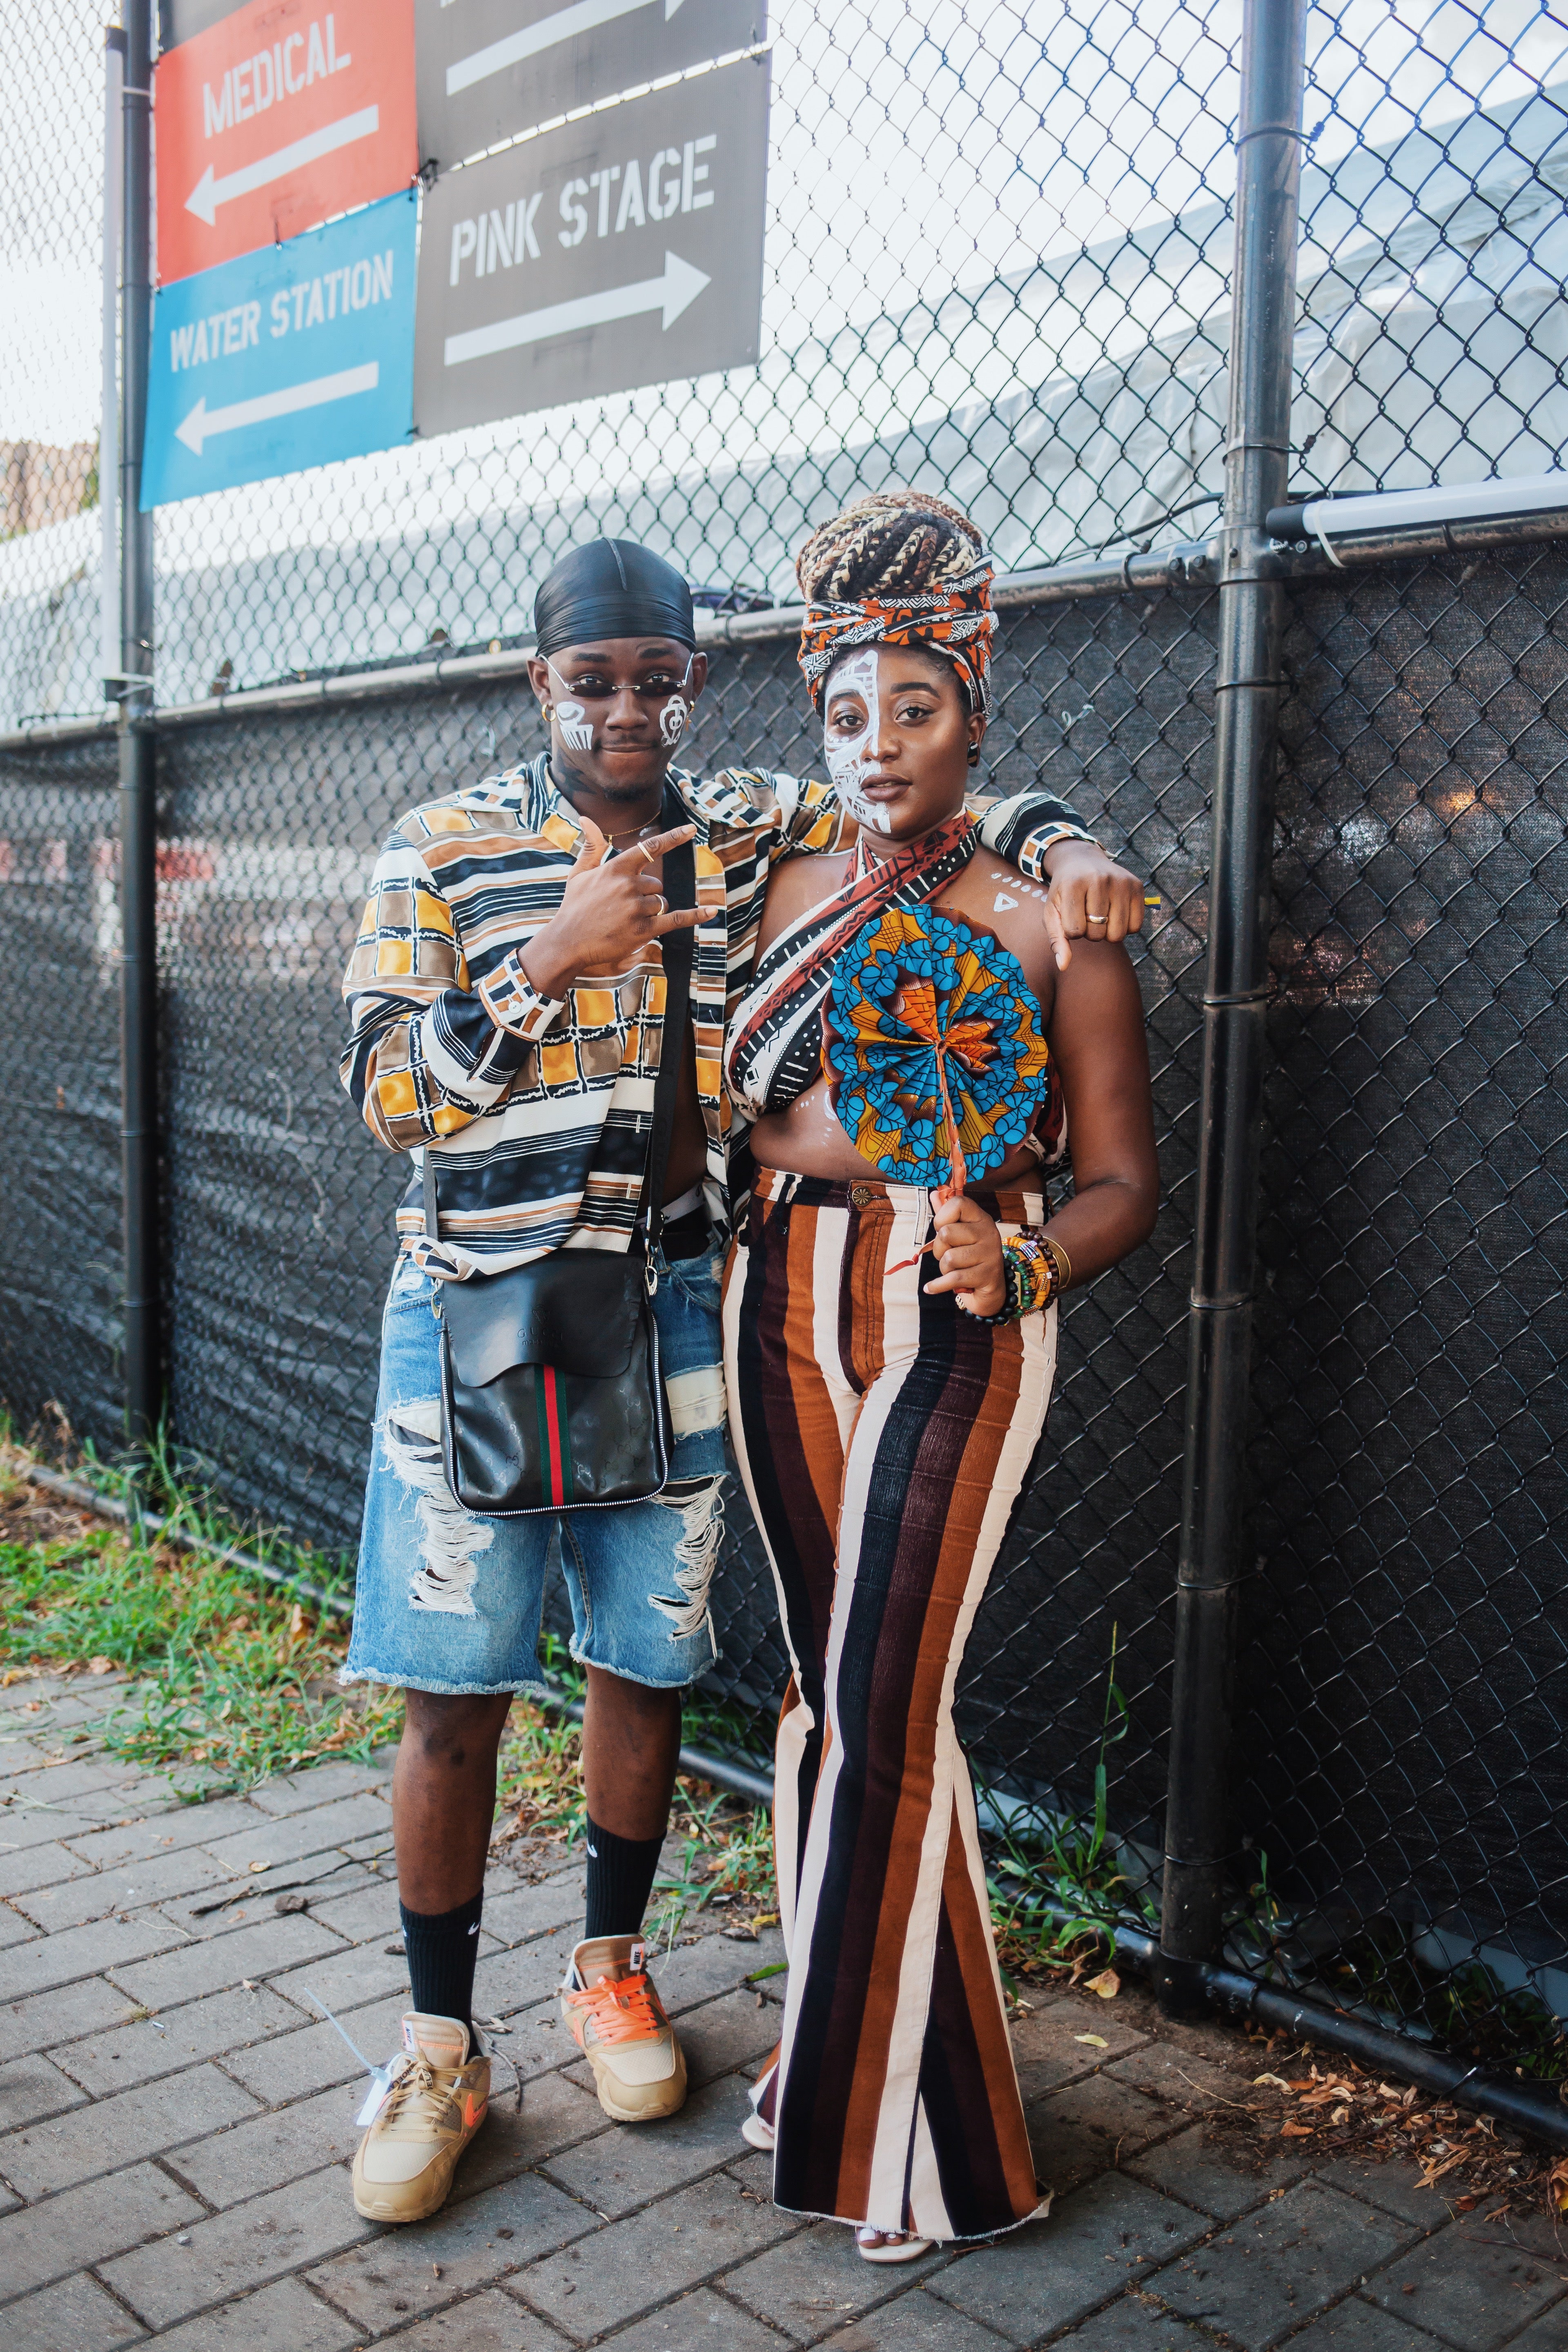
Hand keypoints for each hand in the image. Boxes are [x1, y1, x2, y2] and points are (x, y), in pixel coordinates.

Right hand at [519, 818, 701, 996]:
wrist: (567, 941)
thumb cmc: (574, 907)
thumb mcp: (579, 873)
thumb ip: (591, 847)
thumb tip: (586, 818)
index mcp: (616, 869)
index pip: (650, 848)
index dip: (673, 838)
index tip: (691, 830)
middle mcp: (629, 885)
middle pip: (656, 885)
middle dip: (646, 896)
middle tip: (621, 908)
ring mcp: (637, 908)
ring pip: (661, 904)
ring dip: (650, 912)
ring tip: (625, 920)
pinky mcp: (643, 930)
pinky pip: (676, 920)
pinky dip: (695, 916)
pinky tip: (712, 911)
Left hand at [923, 1193, 1005, 1315]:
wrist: (991, 1288)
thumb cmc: (970, 1256)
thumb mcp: (960, 1233)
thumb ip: (947, 1213)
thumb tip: (934, 1193)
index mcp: (981, 1218)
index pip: (957, 1203)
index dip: (941, 1217)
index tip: (942, 1229)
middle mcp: (988, 1232)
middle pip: (946, 1233)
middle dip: (939, 1248)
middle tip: (948, 1255)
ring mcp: (990, 1254)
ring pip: (948, 1258)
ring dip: (943, 1268)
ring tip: (955, 1269)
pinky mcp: (987, 1275)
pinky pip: (952, 1279)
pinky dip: (937, 1285)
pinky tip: (930, 1288)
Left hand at [1036, 840, 1145, 969]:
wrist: (1082, 860)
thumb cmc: (1065, 891)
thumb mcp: (1052, 911)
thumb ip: (1056, 939)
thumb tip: (1063, 966)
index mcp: (1074, 884)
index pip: (1074, 931)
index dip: (1071, 931)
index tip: (1071, 917)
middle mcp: (1099, 879)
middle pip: (1098, 934)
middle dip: (1090, 932)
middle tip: (1087, 915)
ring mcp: (1121, 882)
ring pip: (1118, 934)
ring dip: (1108, 932)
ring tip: (1101, 915)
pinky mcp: (1137, 886)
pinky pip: (1135, 927)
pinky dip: (1125, 927)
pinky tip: (1116, 913)